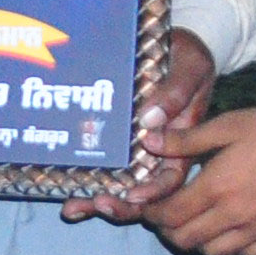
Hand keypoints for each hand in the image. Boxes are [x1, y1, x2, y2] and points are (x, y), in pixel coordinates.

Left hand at [60, 30, 218, 223]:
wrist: (168, 45)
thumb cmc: (186, 57)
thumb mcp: (191, 67)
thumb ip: (177, 92)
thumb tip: (150, 121)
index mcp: (182, 142)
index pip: (172, 177)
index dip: (155, 191)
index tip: (133, 196)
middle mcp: (157, 153)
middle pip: (142, 192)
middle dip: (121, 206)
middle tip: (97, 205)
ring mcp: (134, 152)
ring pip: (118, 187)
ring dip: (97, 202)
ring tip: (72, 209)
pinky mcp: (114, 145)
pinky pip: (100, 169)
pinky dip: (84, 184)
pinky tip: (64, 194)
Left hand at [144, 100, 255, 254]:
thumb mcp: (231, 124)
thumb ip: (187, 139)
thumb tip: (149, 142)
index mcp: (219, 186)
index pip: (170, 215)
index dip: (152, 214)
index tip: (149, 208)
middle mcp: (238, 214)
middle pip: (187, 240)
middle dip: (170, 231)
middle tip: (169, 218)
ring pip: (216, 253)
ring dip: (201, 242)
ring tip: (201, 224)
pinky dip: (236, 248)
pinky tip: (235, 230)